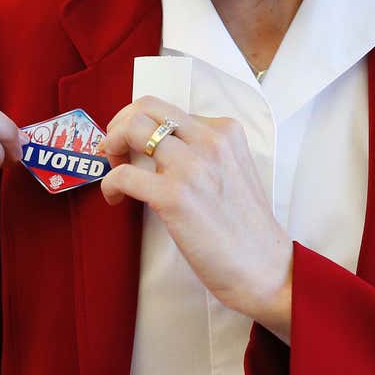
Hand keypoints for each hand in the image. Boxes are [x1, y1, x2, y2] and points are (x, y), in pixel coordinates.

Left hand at [99, 96, 293, 339]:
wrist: (264, 267)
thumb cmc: (246, 227)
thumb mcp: (234, 170)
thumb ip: (204, 151)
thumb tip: (160, 148)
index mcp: (226, 131)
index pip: (167, 109)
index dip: (140, 123)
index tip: (131, 143)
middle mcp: (210, 141)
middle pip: (145, 108)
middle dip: (119, 125)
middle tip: (114, 151)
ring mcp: (192, 167)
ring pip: (131, 130)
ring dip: (111, 148)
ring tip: (114, 172)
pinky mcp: (174, 196)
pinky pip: (123, 174)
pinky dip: (110, 184)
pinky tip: (116, 198)